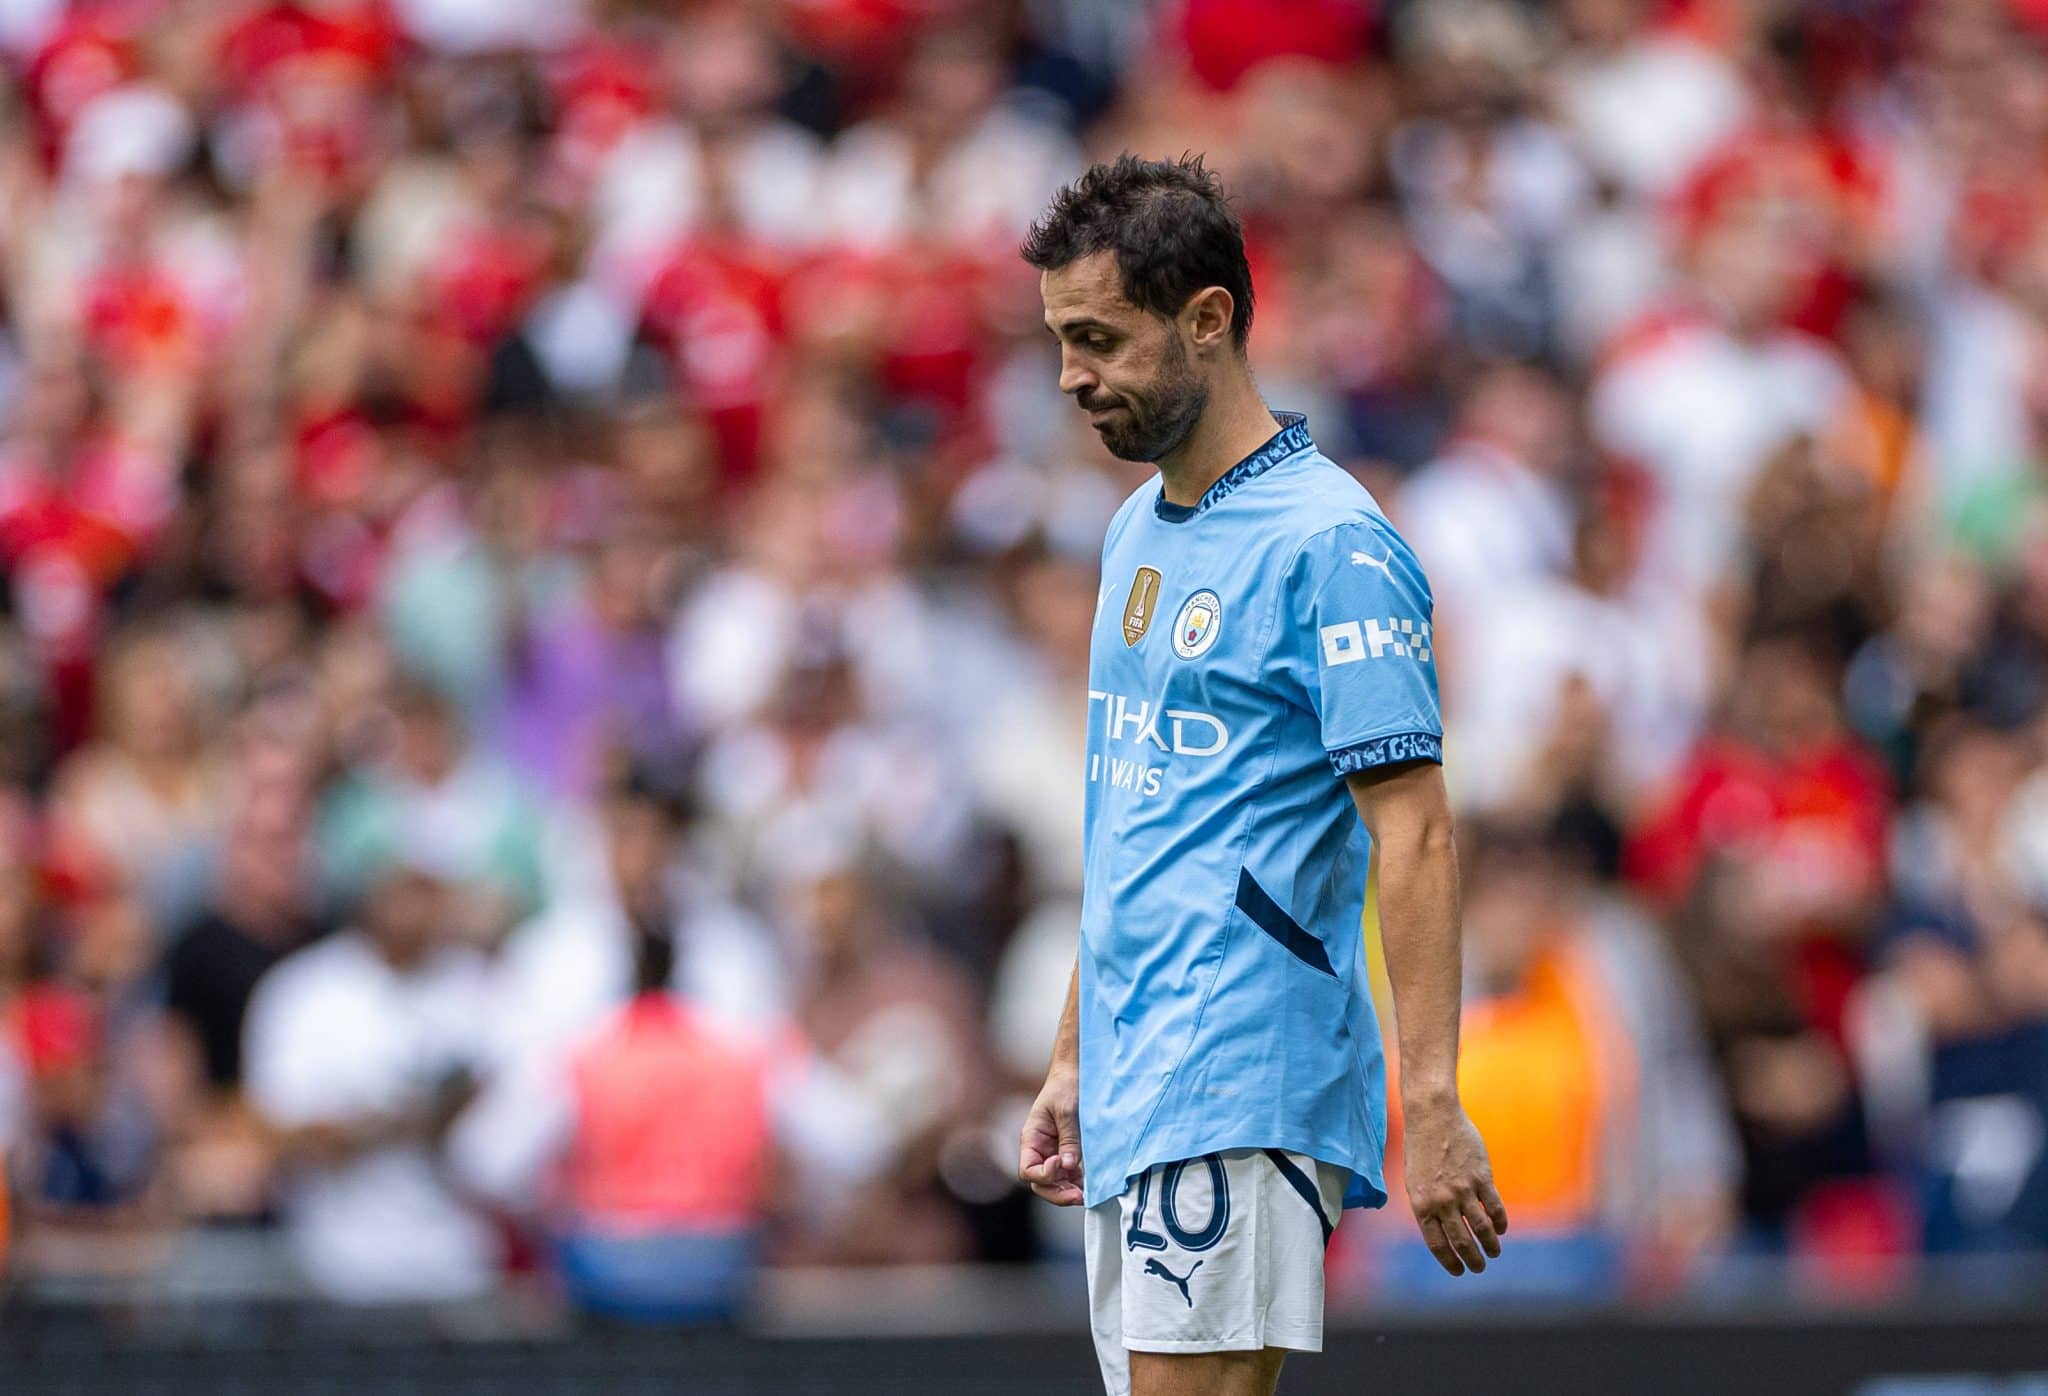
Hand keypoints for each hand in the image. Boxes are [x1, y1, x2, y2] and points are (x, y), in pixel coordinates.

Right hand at [1018, 1067, 1083, 1205]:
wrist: (1077, 1073)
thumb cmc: (1066, 1086)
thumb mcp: (1067, 1111)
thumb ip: (1068, 1139)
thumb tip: (1068, 1166)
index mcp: (1032, 1138)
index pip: (1029, 1169)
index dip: (1044, 1174)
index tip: (1060, 1165)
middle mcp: (1041, 1150)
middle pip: (1041, 1182)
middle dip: (1057, 1192)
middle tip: (1078, 1196)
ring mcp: (1055, 1153)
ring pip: (1056, 1183)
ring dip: (1069, 1191)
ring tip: (1086, 1194)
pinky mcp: (1069, 1153)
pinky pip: (1070, 1175)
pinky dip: (1078, 1183)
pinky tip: (1090, 1185)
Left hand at [1403, 1093, 1507, 1274]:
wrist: (1432, 1116)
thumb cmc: (1420, 1148)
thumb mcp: (1414, 1181)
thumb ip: (1427, 1206)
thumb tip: (1442, 1232)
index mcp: (1421, 1204)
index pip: (1437, 1244)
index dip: (1450, 1262)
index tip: (1459, 1271)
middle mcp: (1442, 1201)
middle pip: (1462, 1241)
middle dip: (1473, 1260)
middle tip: (1480, 1268)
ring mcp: (1463, 1189)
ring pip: (1482, 1229)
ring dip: (1490, 1246)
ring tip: (1494, 1253)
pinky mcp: (1482, 1177)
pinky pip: (1495, 1208)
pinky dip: (1500, 1222)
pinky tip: (1500, 1229)